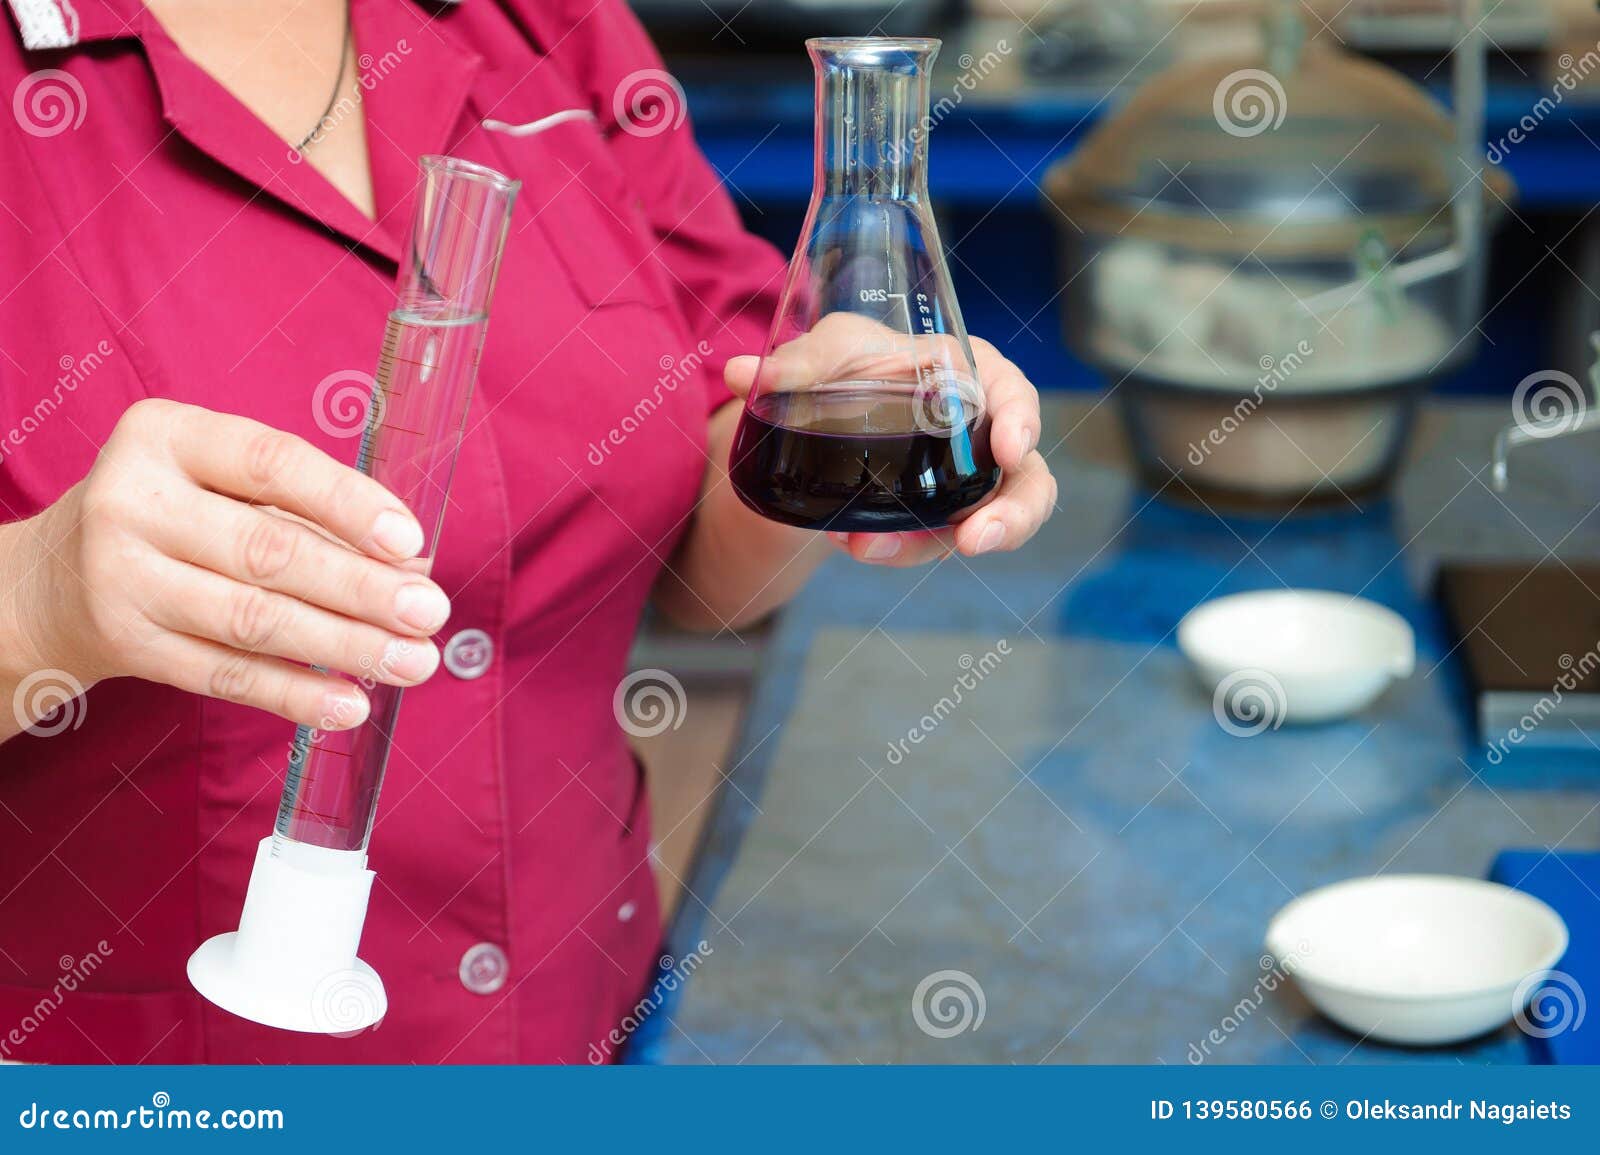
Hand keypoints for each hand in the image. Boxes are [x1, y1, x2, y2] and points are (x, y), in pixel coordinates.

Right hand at [9, 399, 450, 733]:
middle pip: (269, 551)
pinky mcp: (128, 645)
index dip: (348, 503)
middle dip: (362, 589)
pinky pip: (227, 675)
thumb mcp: (222, 485)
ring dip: (346, 646)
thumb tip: (411, 566)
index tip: (409, 542)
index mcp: (167, 436)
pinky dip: (295, 693)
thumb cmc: (176, 515)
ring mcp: (123, 577)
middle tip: (430, 612)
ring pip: (254, 619)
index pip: (272, 464)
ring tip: (413, 662)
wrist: (56, 579)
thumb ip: (311, 514)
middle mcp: (134, 501)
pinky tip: (350, 704)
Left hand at [724, 317, 1055, 567]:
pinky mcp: (934, 520)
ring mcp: (960, 485)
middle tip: (976, 539)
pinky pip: (929, 543)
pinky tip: (853, 544)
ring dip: (931, 545)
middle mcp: (978, 435)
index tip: (1011, 447)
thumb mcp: (826, 354)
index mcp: (970, 375)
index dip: (1022, 420)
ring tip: (872, 551)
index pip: (1014, 394)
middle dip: (1013, 515)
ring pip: (982, 525)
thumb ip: (795, 363)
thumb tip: (741, 374)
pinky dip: (896, 548)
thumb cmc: (849, 365)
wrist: (821, 417)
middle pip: (1026, 479)